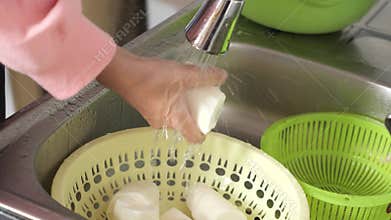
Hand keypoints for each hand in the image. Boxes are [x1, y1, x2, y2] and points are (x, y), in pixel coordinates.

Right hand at [97, 47, 226, 142]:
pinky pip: (165, 108)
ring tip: (188, 88)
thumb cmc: (149, 77)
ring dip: (184, 105)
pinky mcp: (147, 107)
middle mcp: (164, 123)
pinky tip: (174, 84)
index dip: (204, 133)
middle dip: (195, 113)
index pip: (194, 137)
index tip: (209, 121)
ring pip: (175, 116)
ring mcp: (153, 116)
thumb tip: (222, 77)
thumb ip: (204, 77)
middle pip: (186, 125)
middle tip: (201, 99)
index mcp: (175, 120)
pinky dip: (172, 100)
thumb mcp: (184, 74)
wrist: (121, 71)